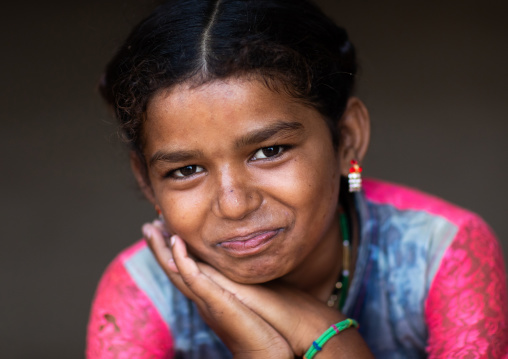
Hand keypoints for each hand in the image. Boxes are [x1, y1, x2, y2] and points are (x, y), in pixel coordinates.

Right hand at [143, 221, 292, 358]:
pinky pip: (194, 279)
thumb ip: (242, 288)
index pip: (184, 272)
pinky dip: (183, 260)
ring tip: (151, 228)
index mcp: (210, 298)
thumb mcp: (250, 301)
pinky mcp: (217, 303)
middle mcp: (204, 299)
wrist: (271, 352)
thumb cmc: (268, 328)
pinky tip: (177, 242)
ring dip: (163, 250)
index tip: (163, 232)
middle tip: (147, 226)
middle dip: (159, 248)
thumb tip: (246, 273)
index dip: (172, 253)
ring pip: (177, 272)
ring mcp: (207, 301)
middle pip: (174, 270)